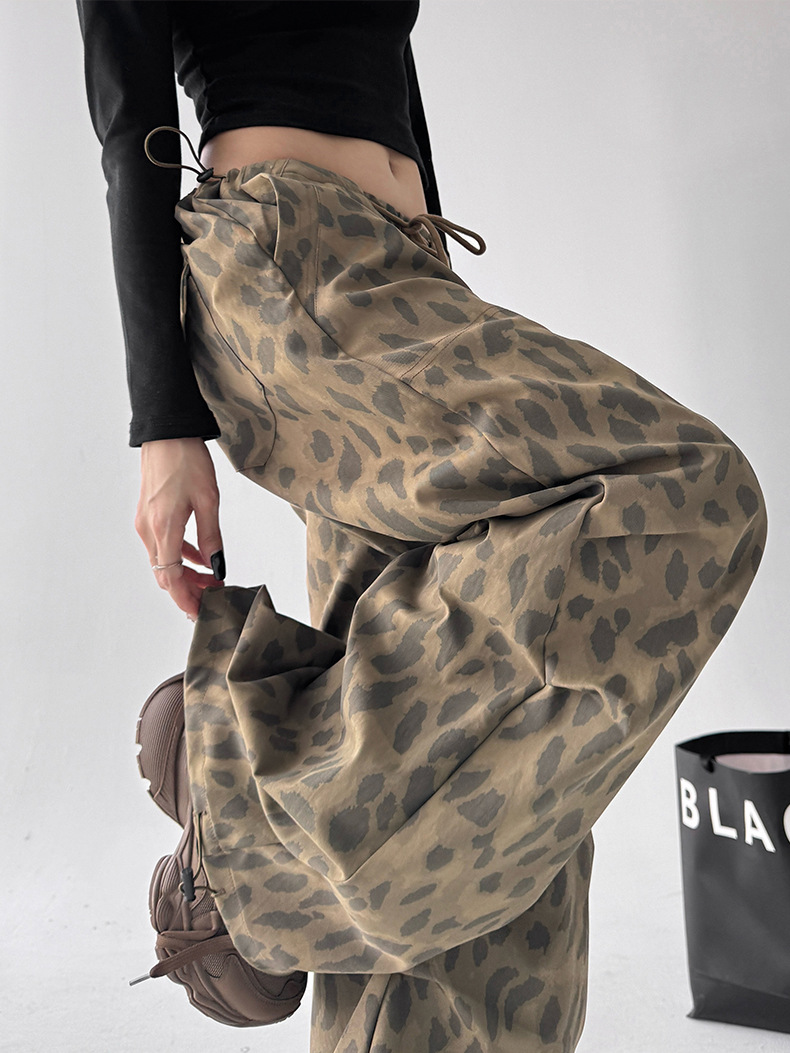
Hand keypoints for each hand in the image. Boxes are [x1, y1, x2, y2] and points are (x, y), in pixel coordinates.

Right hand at [135, 437, 224, 620]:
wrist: (166, 433)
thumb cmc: (186, 460)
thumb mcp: (208, 500)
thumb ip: (212, 538)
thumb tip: (217, 567)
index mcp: (163, 529)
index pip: (171, 578)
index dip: (186, 599)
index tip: (201, 611)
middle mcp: (148, 530)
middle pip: (165, 575)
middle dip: (187, 591)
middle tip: (211, 598)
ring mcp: (145, 523)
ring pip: (163, 562)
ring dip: (184, 575)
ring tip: (210, 581)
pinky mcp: (147, 515)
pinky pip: (162, 546)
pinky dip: (179, 557)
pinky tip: (199, 558)